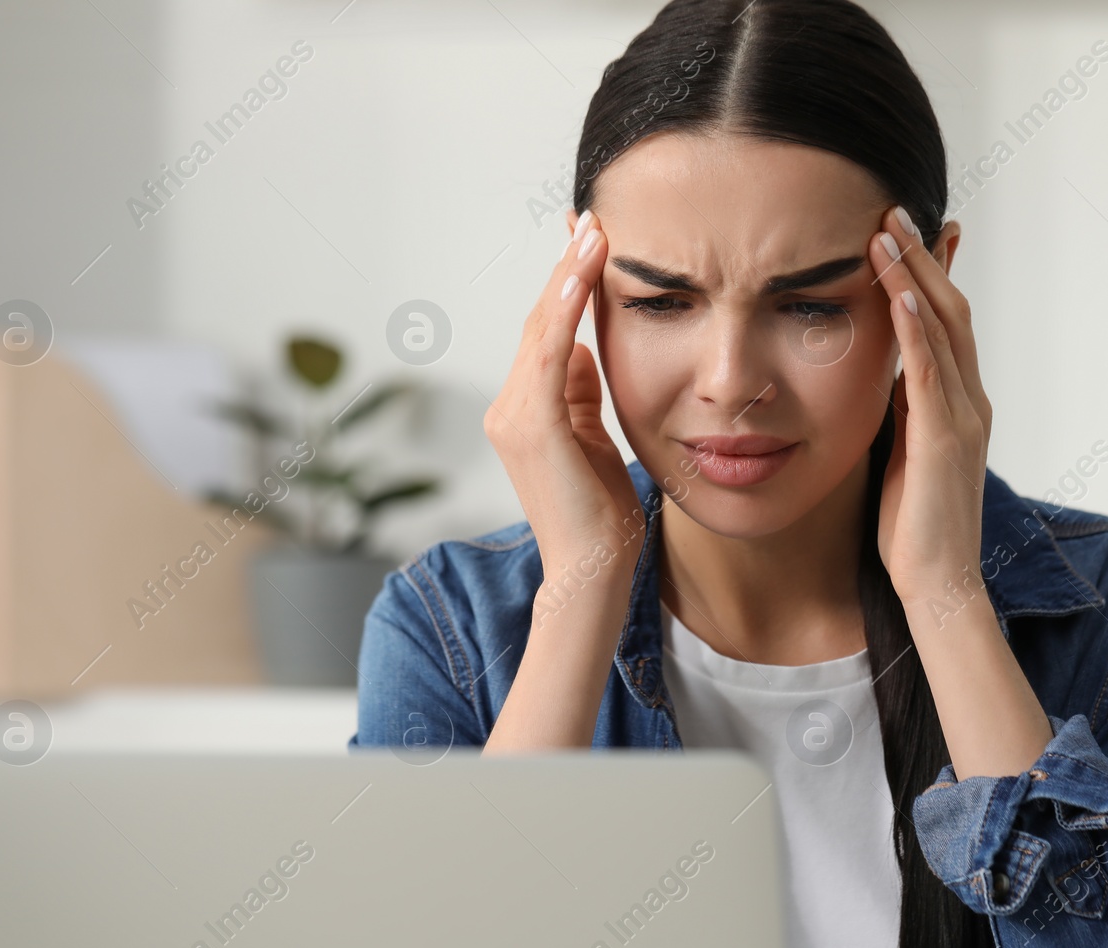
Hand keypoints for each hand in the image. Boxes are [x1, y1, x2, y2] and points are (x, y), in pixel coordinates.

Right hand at [483, 210, 643, 586]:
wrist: (592, 570)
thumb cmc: (599, 515)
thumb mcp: (593, 439)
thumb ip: (580, 396)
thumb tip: (581, 351)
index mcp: (525, 411)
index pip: (546, 331)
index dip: (566, 283)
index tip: (588, 238)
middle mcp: (509, 408)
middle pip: (540, 320)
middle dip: (567, 266)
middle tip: (592, 216)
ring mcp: (514, 416)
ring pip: (542, 328)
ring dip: (569, 275)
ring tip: (595, 230)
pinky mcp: (531, 426)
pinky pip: (548, 351)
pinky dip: (565, 307)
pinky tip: (585, 272)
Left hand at [867, 207, 992, 610]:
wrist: (938, 583)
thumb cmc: (915, 527)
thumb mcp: (902, 454)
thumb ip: (901, 412)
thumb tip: (884, 376)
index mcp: (958, 404)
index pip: (946, 323)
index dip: (932, 274)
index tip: (912, 231)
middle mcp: (969, 401)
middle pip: (949, 311)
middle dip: (923, 258)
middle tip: (895, 210)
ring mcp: (962, 417)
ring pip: (942, 329)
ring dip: (914, 277)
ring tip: (889, 232)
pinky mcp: (945, 439)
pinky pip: (930, 373)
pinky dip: (917, 330)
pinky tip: (899, 294)